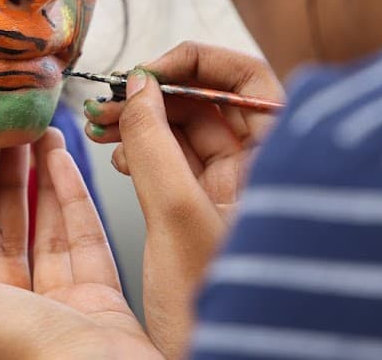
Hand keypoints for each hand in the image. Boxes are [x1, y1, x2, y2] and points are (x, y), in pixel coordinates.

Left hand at [0, 128, 159, 359]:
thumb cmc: (23, 353)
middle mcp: (12, 310)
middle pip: (4, 228)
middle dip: (5, 176)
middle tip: (10, 128)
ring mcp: (59, 306)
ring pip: (45, 229)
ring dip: (41, 178)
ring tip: (40, 131)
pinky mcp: (102, 301)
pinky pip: (85, 239)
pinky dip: (74, 197)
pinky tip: (63, 160)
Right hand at [83, 41, 282, 357]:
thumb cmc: (224, 316)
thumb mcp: (178, 220)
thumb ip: (154, 147)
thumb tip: (137, 88)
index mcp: (278, 163)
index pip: (248, 79)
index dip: (196, 63)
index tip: (146, 70)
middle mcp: (261, 173)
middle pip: (213, 101)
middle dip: (158, 92)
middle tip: (112, 99)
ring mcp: (234, 196)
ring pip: (190, 133)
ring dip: (145, 121)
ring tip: (103, 126)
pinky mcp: (206, 217)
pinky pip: (177, 166)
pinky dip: (145, 152)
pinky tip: (118, 157)